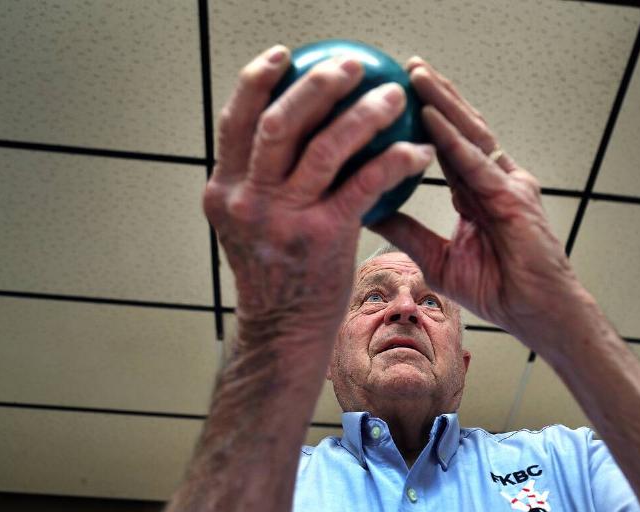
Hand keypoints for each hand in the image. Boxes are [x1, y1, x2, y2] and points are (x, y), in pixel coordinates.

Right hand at [204, 45, 434, 345]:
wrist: (283, 330)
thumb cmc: (275, 273)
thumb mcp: (248, 225)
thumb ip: (255, 183)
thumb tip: (279, 134)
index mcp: (222, 190)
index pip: (235, 121)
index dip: (257, 80)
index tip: (283, 54)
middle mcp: (245, 200)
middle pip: (279, 123)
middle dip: (316, 84)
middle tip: (351, 64)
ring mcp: (282, 219)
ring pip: (325, 147)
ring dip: (364, 114)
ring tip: (392, 96)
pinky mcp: (322, 238)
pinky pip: (364, 184)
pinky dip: (393, 161)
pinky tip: (417, 152)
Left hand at [371, 57, 587, 358]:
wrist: (533, 314)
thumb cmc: (494, 290)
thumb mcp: (435, 258)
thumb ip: (405, 230)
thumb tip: (364, 210)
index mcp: (476, 192)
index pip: (446, 146)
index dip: (425, 119)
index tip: (397, 96)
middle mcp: (493, 179)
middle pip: (460, 128)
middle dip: (435, 95)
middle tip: (405, 67)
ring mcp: (507, 183)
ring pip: (470, 133)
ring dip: (442, 102)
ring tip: (415, 74)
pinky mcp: (514, 196)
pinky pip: (477, 162)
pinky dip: (453, 139)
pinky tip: (430, 116)